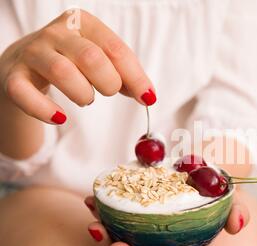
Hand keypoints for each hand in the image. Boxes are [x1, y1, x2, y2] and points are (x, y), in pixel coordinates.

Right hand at [0, 9, 155, 124]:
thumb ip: (125, 75)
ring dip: (83, 94)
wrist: (23, 66)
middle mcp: (56, 33)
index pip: (115, 49)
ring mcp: (32, 53)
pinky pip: (25, 93)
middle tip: (108, 92)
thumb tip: (148, 95)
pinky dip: (45, 110)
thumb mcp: (100, 61)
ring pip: (61, 71)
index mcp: (82, 23)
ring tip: (86, 98)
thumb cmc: (72, 63)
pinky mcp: (13, 77)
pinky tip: (60, 117)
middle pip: (91, 57)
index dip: (135, 76)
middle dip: (108, 82)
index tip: (148, 98)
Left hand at [83, 194, 249, 245]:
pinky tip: (93, 202)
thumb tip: (236, 224)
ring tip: (96, 224)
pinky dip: (100, 218)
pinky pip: (108, 234)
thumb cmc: (204, 190)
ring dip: (105, 244)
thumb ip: (235, 208)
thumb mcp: (223, 195)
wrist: (182, 177)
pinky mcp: (125, 232)